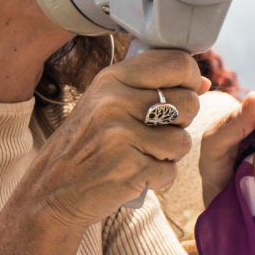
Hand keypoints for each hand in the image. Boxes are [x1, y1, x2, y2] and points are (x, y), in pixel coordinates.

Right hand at [0, 49, 206, 254]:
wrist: (51, 190)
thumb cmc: (86, 145)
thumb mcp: (107, 104)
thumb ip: (150, 88)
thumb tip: (203, 82)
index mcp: (113, 78)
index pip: (177, 63)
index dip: (191, 79)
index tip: (185, 91)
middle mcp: (115, 102)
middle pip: (188, 103)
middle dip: (181, 122)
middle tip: (156, 133)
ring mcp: (121, 136)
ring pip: (182, 141)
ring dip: (169, 155)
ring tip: (143, 155)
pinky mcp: (129, 169)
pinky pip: (170, 171)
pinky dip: (158, 178)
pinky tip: (135, 175)